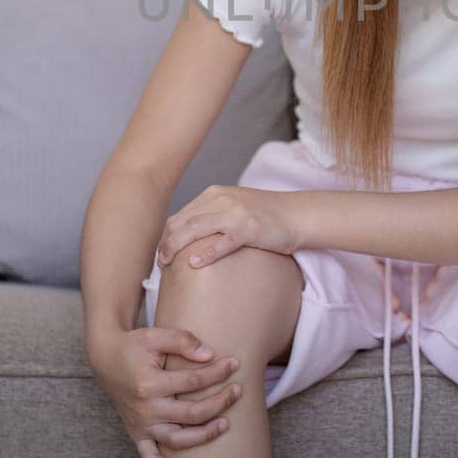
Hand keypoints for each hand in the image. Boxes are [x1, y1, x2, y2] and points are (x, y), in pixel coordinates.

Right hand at [87, 325, 244, 457]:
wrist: (106, 360)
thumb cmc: (134, 346)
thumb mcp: (155, 335)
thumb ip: (182, 341)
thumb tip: (210, 354)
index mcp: (150, 383)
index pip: (193, 381)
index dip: (217, 372)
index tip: (234, 363)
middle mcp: (145, 409)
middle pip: (191, 414)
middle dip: (220, 402)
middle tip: (238, 391)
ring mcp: (141, 424)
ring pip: (176, 440)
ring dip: (204, 435)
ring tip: (226, 423)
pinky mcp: (136, 433)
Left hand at [156, 186, 300, 269]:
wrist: (296, 215)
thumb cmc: (265, 216)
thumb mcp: (234, 207)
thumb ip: (212, 216)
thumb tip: (189, 238)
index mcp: (214, 194)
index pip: (180, 215)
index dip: (166, 235)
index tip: (161, 252)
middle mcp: (221, 199)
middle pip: (183, 222)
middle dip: (166, 243)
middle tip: (160, 262)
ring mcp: (235, 213)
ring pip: (195, 229)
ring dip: (177, 247)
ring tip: (168, 263)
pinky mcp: (248, 228)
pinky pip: (222, 241)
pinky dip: (206, 252)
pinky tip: (194, 263)